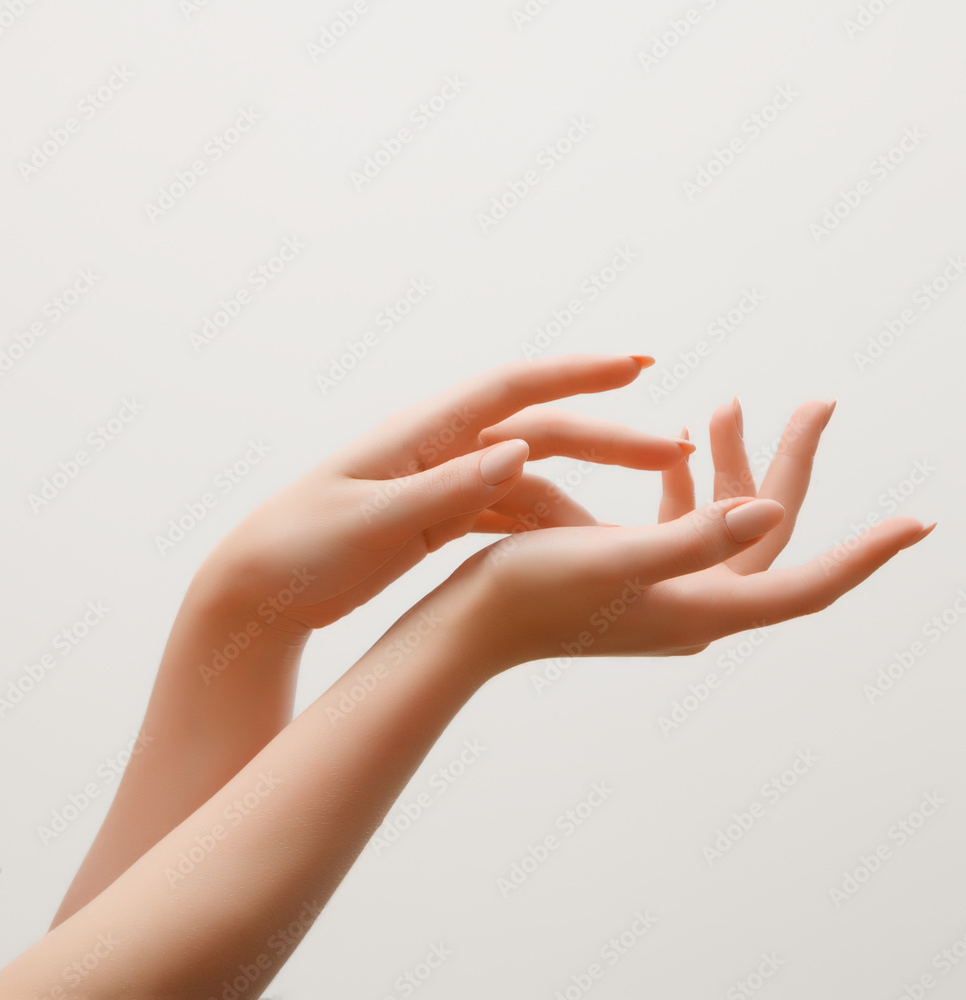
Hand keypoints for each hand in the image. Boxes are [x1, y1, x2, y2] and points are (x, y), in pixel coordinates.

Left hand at [198, 354, 692, 631]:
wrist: (259, 586)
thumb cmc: (301, 550)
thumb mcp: (371, 522)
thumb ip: (447, 489)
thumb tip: (521, 450)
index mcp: (421, 434)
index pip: (512, 389)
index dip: (579, 372)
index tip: (640, 365)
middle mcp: (439, 448)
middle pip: (540, 431)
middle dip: (609, 438)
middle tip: (677, 453)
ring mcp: (442, 482)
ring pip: (532, 475)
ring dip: (588, 484)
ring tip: (644, 502)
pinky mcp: (437, 516)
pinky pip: (508, 511)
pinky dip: (548, 521)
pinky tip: (583, 539)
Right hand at [453, 397, 934, 675]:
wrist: (468, 627)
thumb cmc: (531, 594)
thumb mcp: (614, 558)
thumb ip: (693, 538)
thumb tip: (770, 512)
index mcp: (702, 606)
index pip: (806, 582)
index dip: (865, 554)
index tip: (917, 521)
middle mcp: (695, 604)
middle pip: (769, 533)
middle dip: (792, 464)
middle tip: (818, 402)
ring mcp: (666, 593)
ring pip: (724, 523)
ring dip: (733, 464)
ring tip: (728, 404)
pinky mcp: (635, 577)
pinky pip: (681, 526)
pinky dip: (686, 485)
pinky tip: (676, 447)